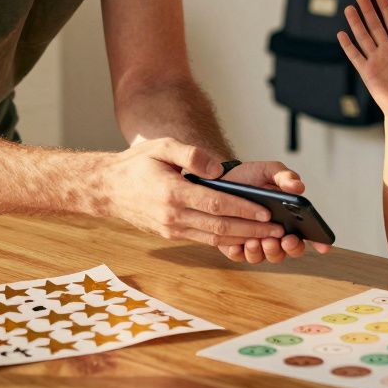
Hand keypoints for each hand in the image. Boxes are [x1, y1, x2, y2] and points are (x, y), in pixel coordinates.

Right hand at [94, 138, 285, 246]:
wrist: (108, 188)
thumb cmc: (137, 163)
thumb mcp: (161, 146)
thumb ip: (190, 154)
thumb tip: (217, 168)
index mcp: (172, 193)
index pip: (216, 204)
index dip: (244, 209)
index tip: (267, 212)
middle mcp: (173, 215)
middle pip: (221, 226)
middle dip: (252, 230)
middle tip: (279, 231)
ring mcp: (172, 228)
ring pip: (214, 238)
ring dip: (244, 239)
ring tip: (269, 238)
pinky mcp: (172, 234)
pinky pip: (204, 240)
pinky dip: (227, 241)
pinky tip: (245, 238)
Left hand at [215, 161, 332, 263]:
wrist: (220, 180)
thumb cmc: (249, 178)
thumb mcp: (268, 171)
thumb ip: (284, 176)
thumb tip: (298, 187)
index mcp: (289, 218)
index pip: (308, 234)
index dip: (319, 243)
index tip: (322, 245)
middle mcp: (275, 234)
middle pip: (288, 251)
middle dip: (287, 248)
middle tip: (281, 238)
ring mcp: (256, 243)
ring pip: (265, 257)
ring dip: (263, 251)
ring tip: (256, 240)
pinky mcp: (235, 247)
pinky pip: (240, 256)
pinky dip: (240, 252)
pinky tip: (238, 244)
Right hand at [337, 0, 387, 121]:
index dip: (386, 9)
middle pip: (375, 26)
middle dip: (368, 11)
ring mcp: (376, 61)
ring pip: (363, 37)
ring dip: (356, 23)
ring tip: (349, 8)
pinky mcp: (368, 72)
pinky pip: (356, 56)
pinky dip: (348, 46)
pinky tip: (342, 34)